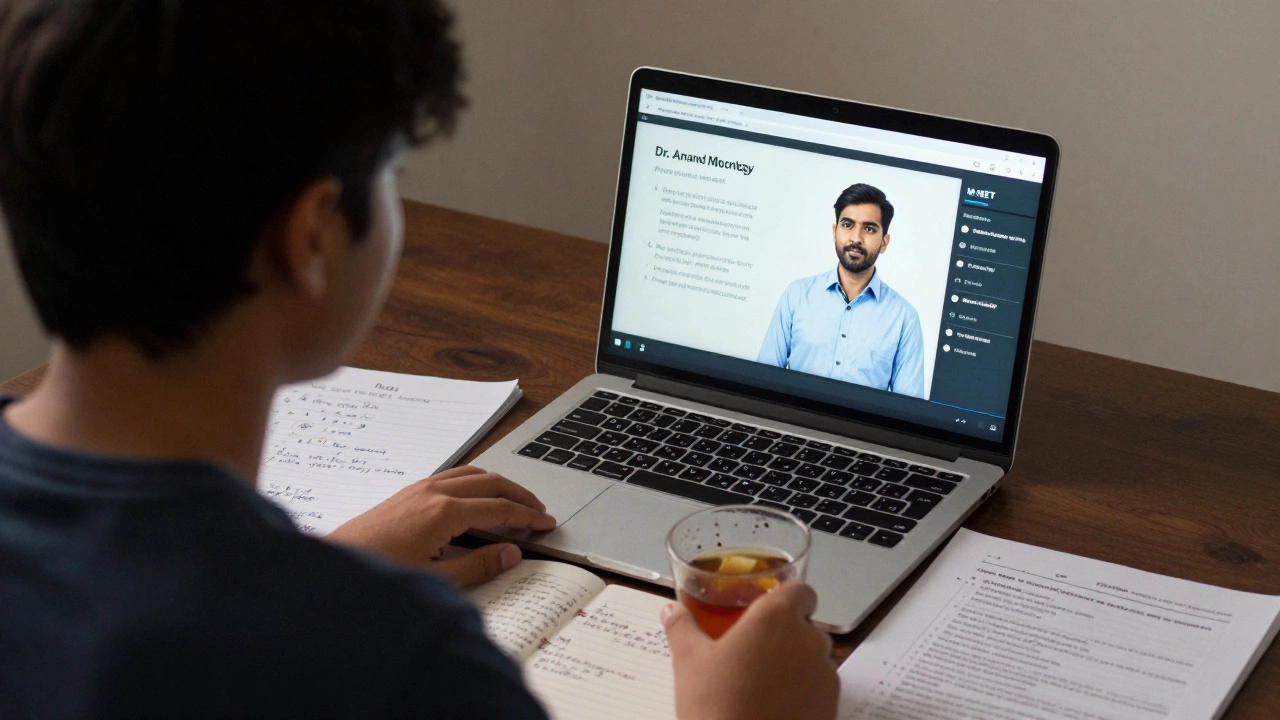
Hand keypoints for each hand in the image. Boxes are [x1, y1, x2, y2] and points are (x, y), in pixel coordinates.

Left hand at [327, 465, 555, 586]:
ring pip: (472, 474)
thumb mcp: (437, 579)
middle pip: (491, 483)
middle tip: (540, 511)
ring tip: (515, 501)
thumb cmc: (380, 574)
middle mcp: (434, 492)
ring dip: (498, 485)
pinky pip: (452, 476)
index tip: (547, 524)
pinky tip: (476, 497)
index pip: (500, 509)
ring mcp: (419, 488)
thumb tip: (511, 553)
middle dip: (520, 496)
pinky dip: (475, 482)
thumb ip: (479, 565)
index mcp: (445, 513)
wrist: (334, 566)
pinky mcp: (407, 492)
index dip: (528, 517)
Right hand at [662, 582, 837, 719]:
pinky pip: (819, 688)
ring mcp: (824, 675)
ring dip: (794, 664)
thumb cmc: (717, 708)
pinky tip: (774, 706)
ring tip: (761, 684)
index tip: (768, 609)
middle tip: (753, 652)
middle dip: (784, 636)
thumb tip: (671, 611)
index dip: (787, 597)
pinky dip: (803, 692)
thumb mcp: (689, 662)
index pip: (800, 590)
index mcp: (775, 618)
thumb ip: (682, 627)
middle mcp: (807, 640)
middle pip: (804, 625)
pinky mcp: (831, 705)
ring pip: (812, 658)